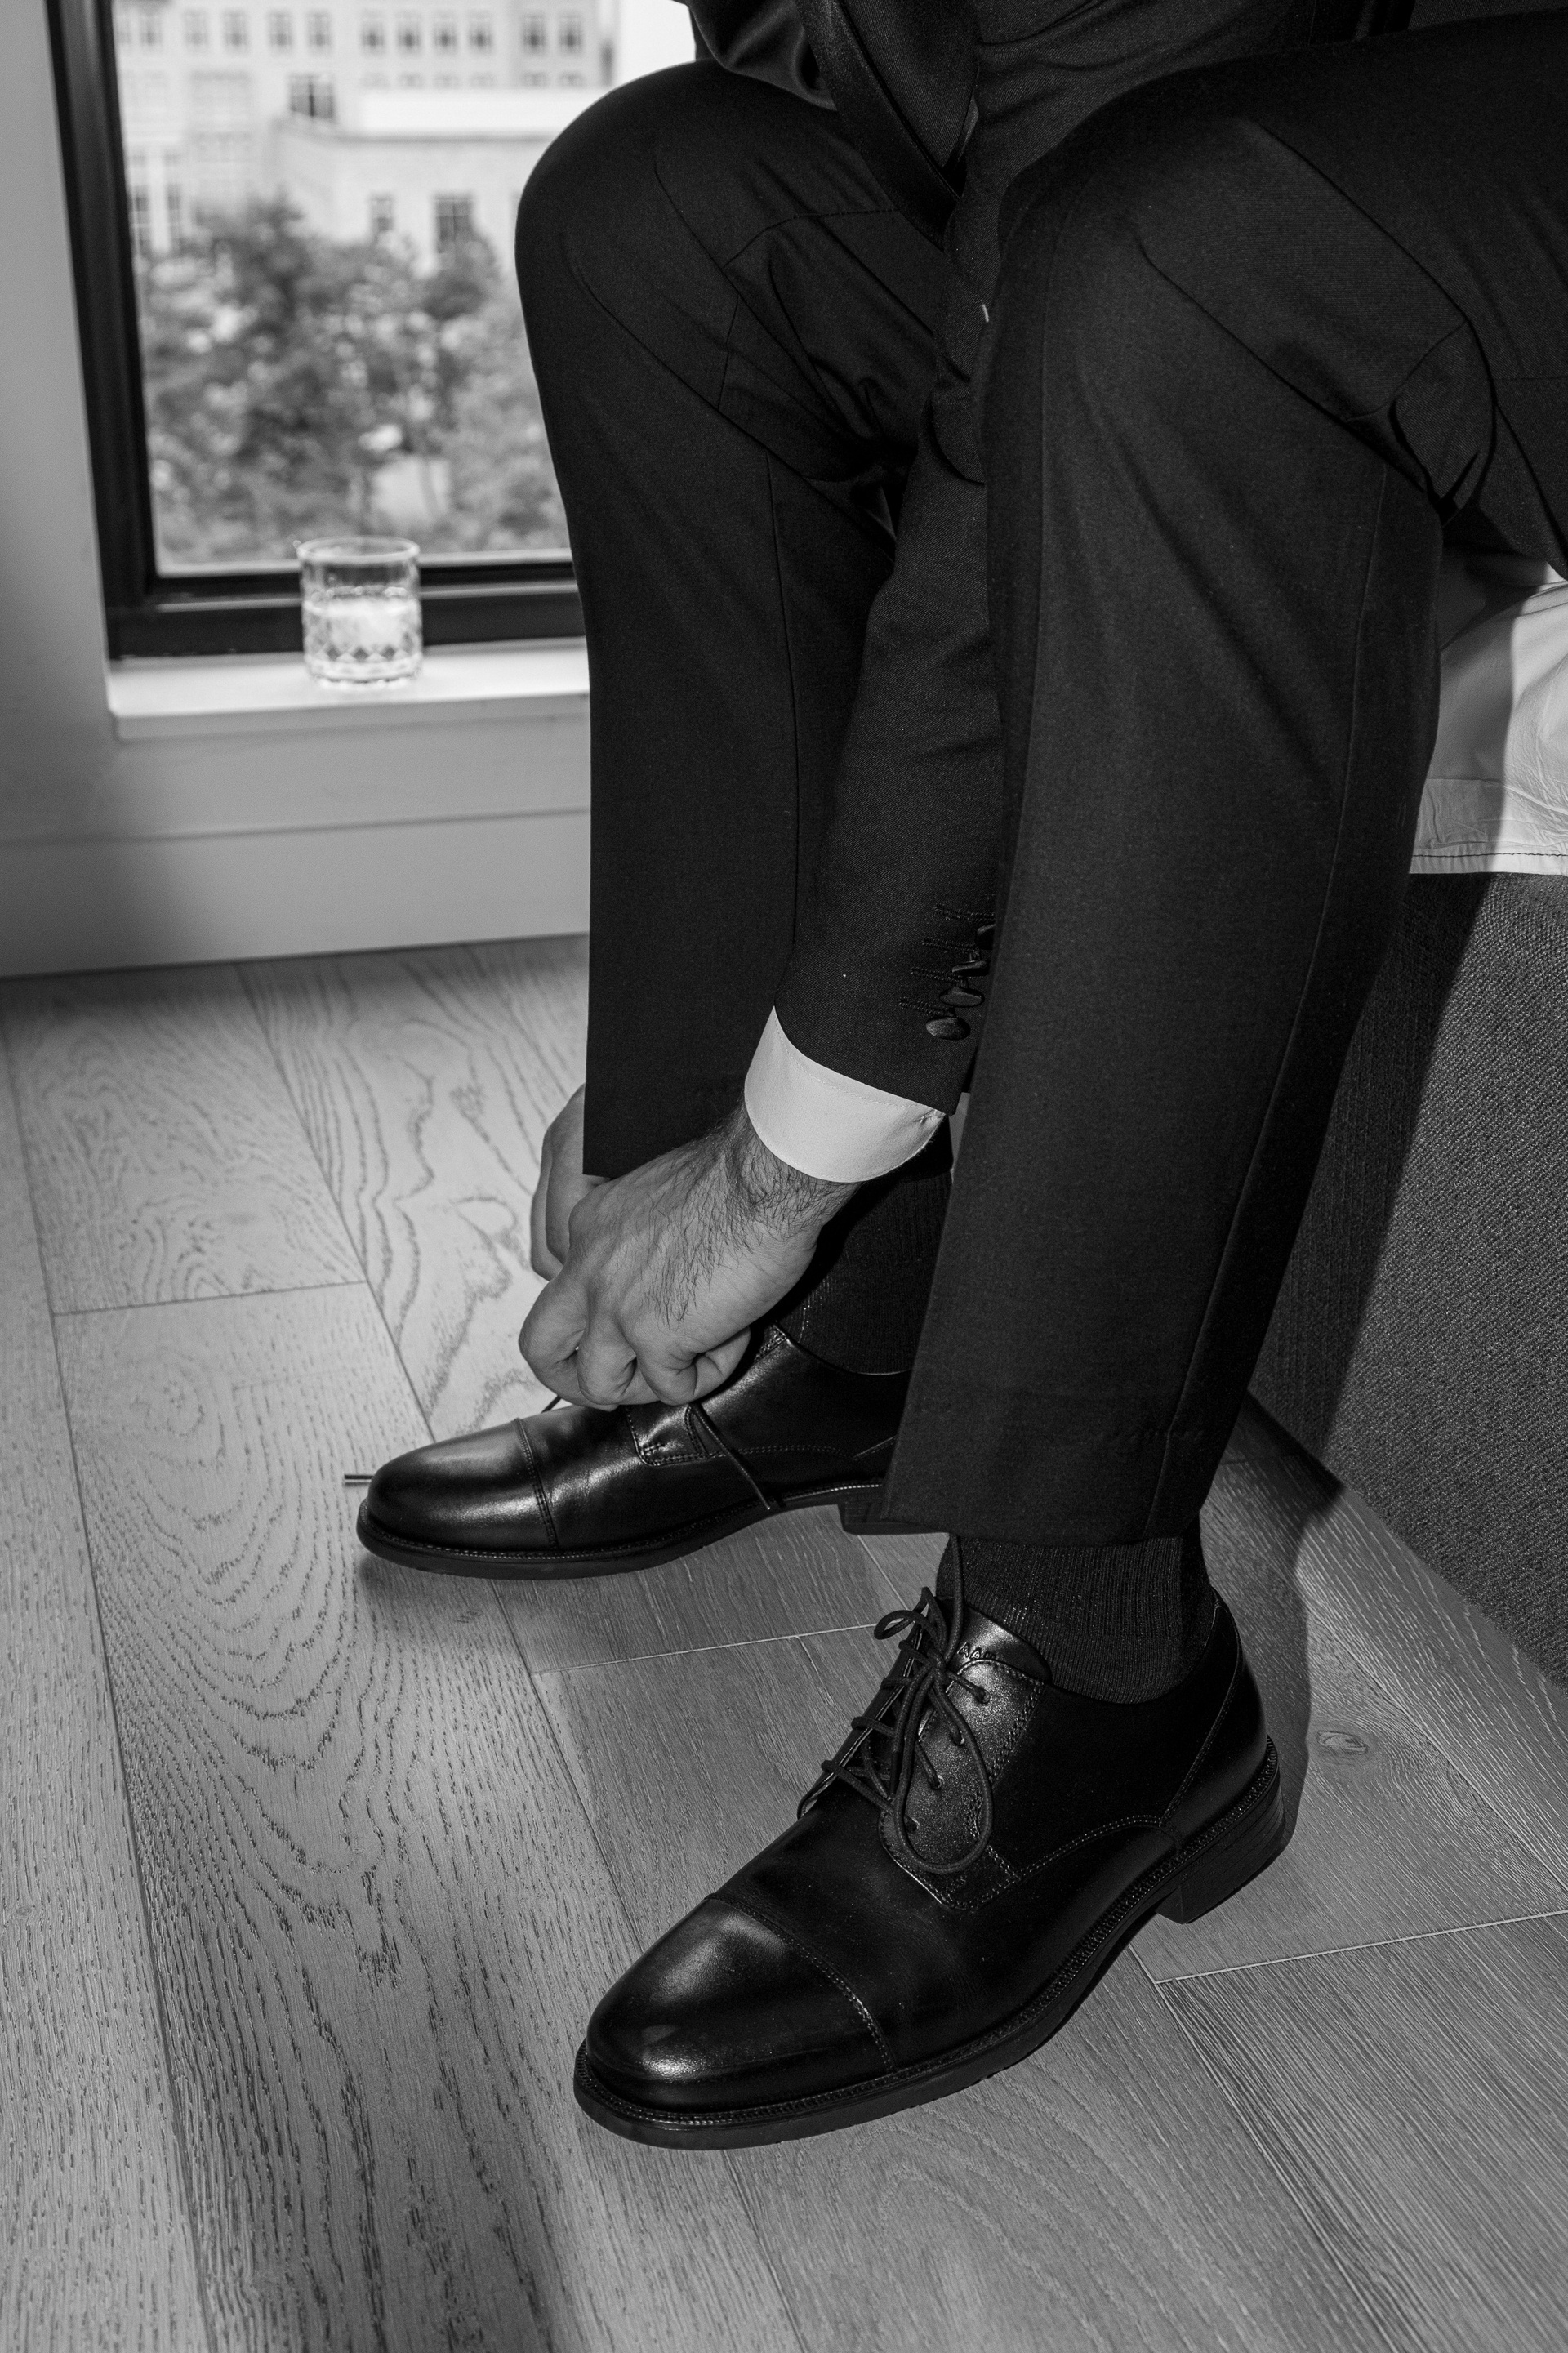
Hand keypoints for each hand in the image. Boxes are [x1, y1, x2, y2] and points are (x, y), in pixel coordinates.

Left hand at [520, 1107, 855, 1408]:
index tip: (633, 1316)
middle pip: (541, 1345)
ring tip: (688, 1363)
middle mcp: (590, 1269)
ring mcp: (616, 1308)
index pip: (563, 1288)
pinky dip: (706, 1376)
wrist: (763, 1179)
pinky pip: (673, 1388)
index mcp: (589, 1227)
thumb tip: (665, 1272)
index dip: (598, 1314)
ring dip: (645, 1387)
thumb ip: (642, 1239)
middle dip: (568, 1378)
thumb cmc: (734, 1175)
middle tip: (611, 1384)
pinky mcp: (656, 1338)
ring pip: (599, 1385)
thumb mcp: (658, 1196)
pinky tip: (732, 1340)